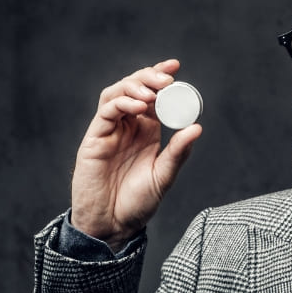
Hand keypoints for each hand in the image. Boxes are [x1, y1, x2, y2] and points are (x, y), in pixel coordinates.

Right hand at [70, 59, 201, 249]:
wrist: (112, 225)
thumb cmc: (137, 204)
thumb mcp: (164, 177)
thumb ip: (178, 153)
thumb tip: (197, 127)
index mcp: (146, 131)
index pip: (153, 95)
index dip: (161, 78)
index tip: (176, 67)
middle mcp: (127, 126)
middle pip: (133, 88)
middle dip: (149, 77)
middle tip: (167, 79)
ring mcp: (109, 131)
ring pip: (116, 94)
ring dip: (134, 87)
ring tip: (152, 93)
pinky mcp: (94, 139)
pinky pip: (105, 112)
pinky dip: (121, 104)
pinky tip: (139, 108)